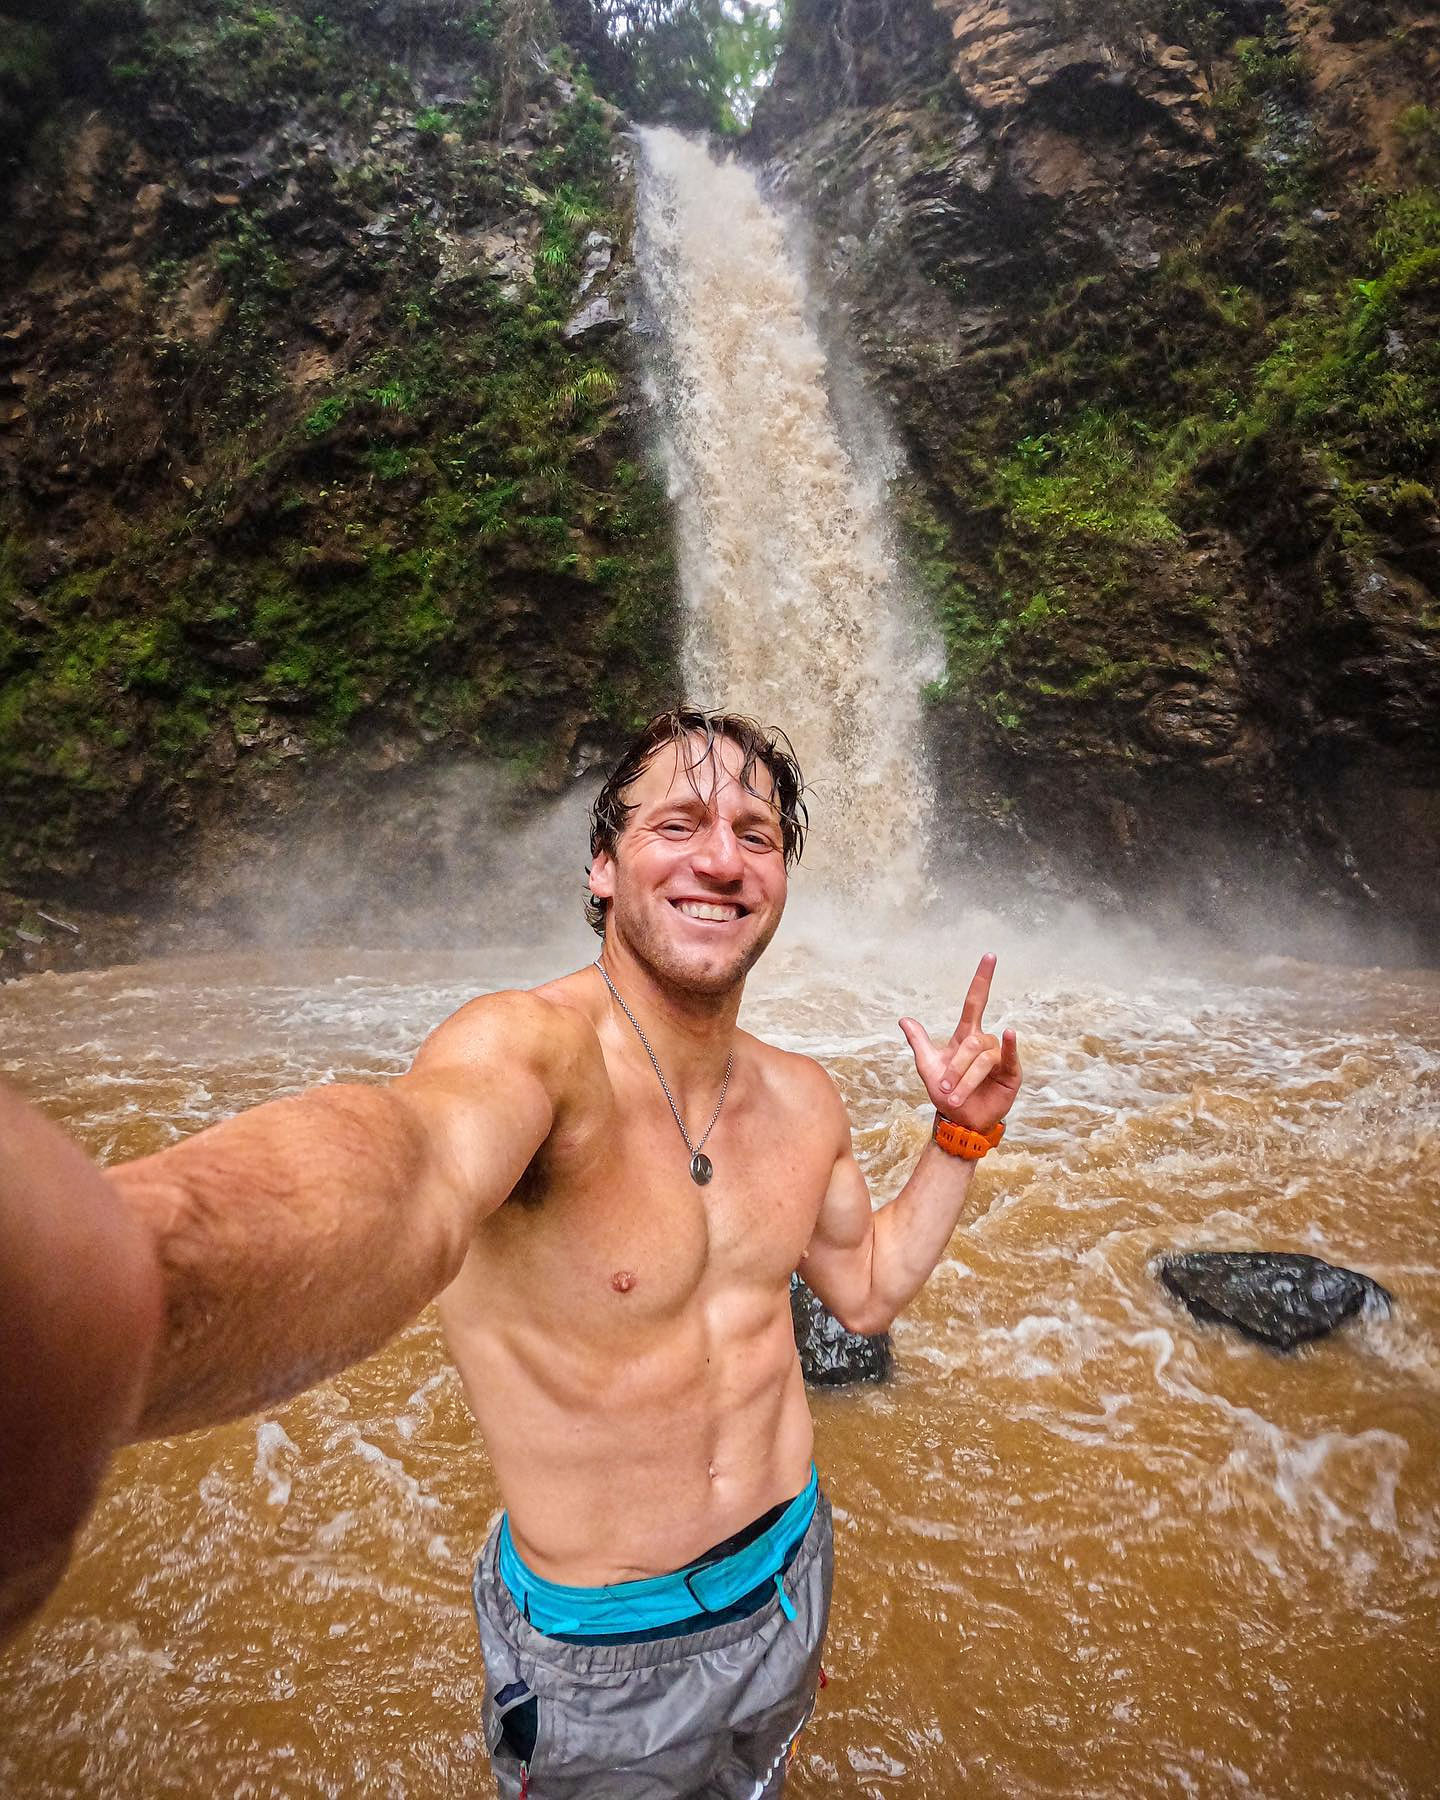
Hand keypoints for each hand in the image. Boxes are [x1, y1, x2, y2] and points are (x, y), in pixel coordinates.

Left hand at [898, 953, 1020, 1133]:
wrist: (958, 1121)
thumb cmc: (945, 1093)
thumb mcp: (928, 1066)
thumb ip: (919, 1042)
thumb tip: (903, 1019)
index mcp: (966, 1037)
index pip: (975, 1001)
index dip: (982, 979)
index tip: (990, 956)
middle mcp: (985, 1043)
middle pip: (972, 1042)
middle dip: (956, 1067)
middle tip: (944, 1088)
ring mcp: (999, 1058)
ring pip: (983, 1057)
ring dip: (965, 1079)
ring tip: (954, 1097)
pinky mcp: (1011, 1073)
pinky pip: (1009, 1056)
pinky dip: (1011, 1045)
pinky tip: (1011, 1033)